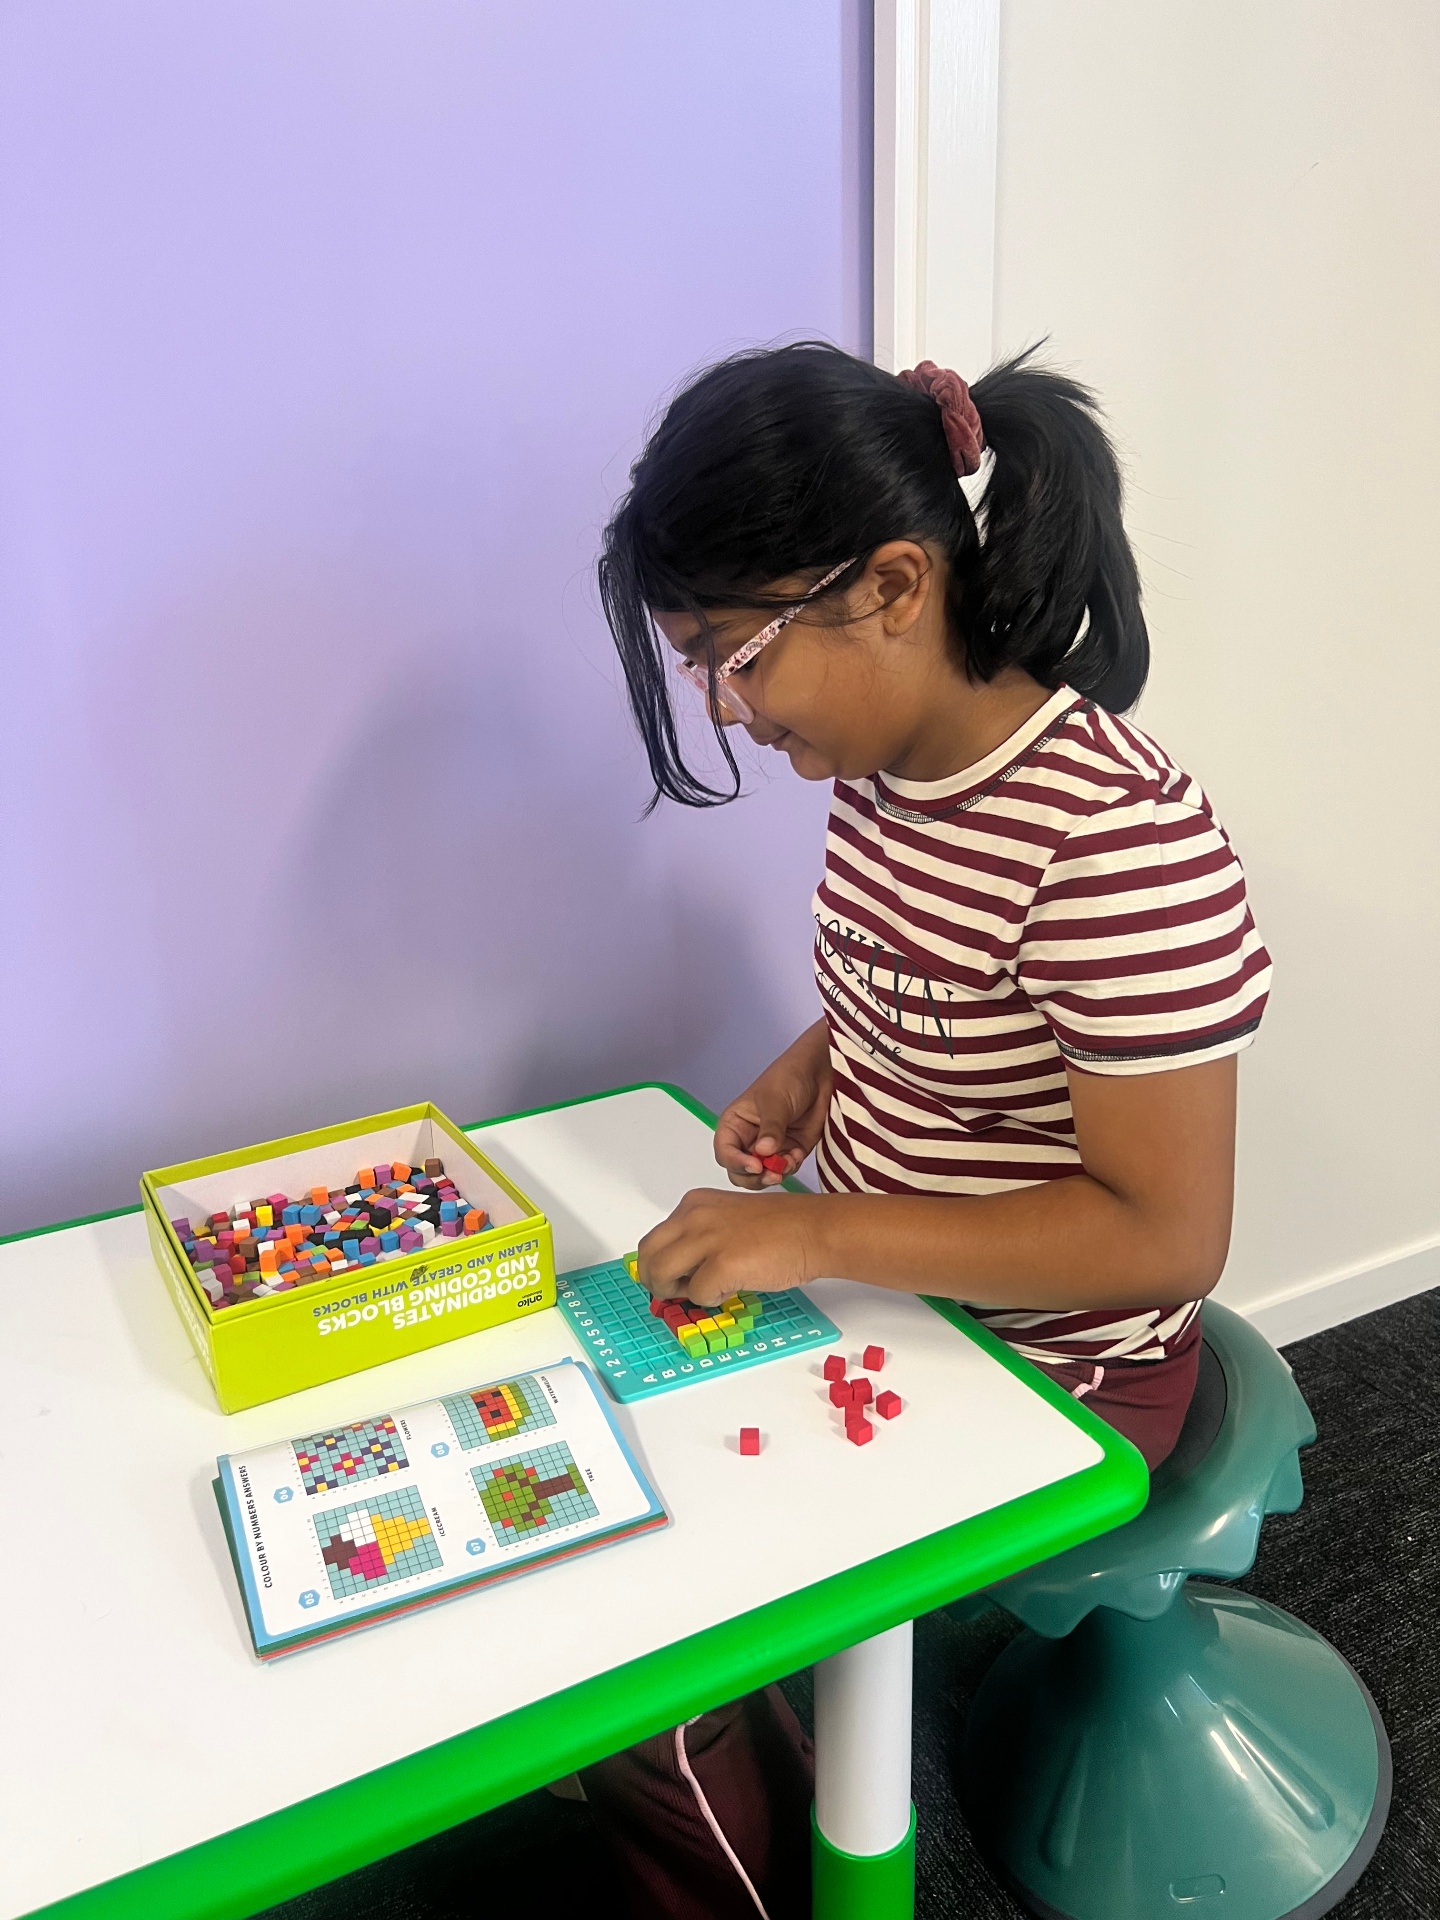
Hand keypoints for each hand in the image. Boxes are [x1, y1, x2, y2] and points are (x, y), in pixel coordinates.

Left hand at [637, 1188, 822, 1307]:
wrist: (814, 1230)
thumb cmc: (783, 1228)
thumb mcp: (727, 1220)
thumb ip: (700, 1238)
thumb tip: (679, 1270)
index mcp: (695, 1204)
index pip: (654, 1239)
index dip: (658, 1264)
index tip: (671, 1276)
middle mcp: (694, 1216)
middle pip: (648, 1256)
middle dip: (655, 1281)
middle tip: (674, 1292)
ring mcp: (707, 1238)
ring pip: (660, 1275)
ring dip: (676, 1292)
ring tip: (703, 1291)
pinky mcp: (722, 1264)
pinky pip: (697, 1294)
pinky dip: (712, 1299)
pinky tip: (733, 1287)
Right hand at [715, 1020, 831, 1188]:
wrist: (819, 1074)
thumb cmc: (788, 1077)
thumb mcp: (775, 1101)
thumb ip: (770, 1128)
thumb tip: (764, 1151)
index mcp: (735, 1125)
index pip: (725, 1153)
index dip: (737, 1163)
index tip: (756, 1165)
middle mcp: (749, 1140)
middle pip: (740, 1172)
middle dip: (755, 1177)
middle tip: (773, 1173)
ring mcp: (769, 1149)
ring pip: (762, 1176)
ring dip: (775, 1174)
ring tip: (789, 1160)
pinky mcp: (789, 1152)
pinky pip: (785, 1171)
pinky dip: (791, 1168)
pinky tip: (797, 1154)